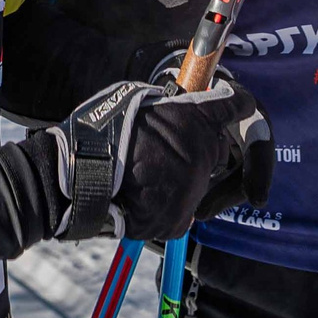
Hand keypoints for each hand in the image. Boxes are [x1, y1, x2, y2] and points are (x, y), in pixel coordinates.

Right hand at [52, 72, 272, 241]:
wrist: (80, 178)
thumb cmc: (101, 132)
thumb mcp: (138, 98)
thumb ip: (169, 104)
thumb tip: (179, 106)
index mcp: (195, 119)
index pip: (236, 106)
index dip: (237, 104)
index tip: (235, 104)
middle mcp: (203, 154)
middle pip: (216, 148)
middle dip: (198, 145)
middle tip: (166, 146)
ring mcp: (193, 189)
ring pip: (199, 180)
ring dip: (183, 175)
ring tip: (148, 174)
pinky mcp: (179, 220)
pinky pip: (184, 209)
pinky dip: (170, 203)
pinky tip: (145, 195)